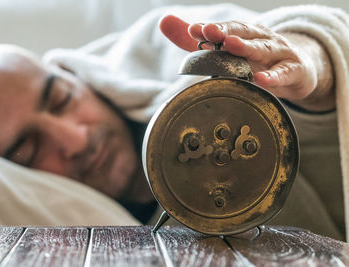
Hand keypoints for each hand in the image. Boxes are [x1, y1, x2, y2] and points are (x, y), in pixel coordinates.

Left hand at [159, 15, 333, 111]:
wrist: (299, 69)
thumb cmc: (257, 60)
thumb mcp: (229, 51)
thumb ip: (196, 41)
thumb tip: (163, 21)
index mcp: (244, 34)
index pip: (226, 29)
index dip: (210, 29)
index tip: (193, 30)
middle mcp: (260, 39)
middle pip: (242, 33)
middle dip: (225, 32)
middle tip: (208, 31)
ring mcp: (279, 54)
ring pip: (262, 49)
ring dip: (247, 47)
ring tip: (231, 45)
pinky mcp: (294, 71)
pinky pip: (284, 74)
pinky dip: (273, 77)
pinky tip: (261, 80)